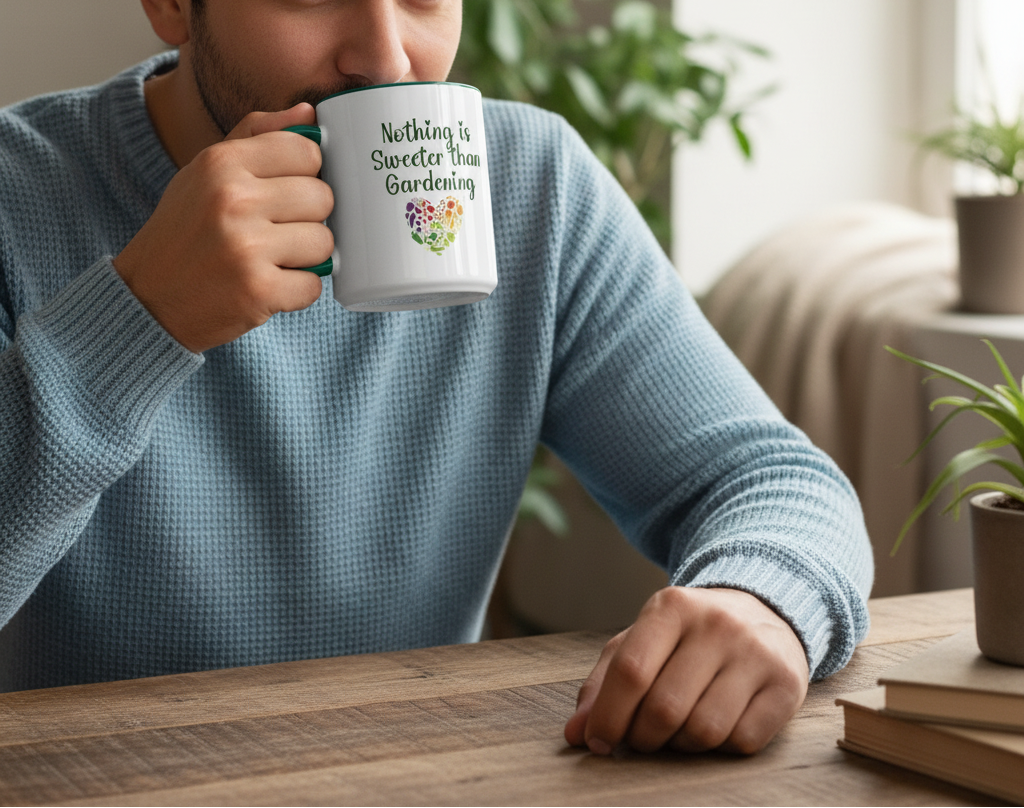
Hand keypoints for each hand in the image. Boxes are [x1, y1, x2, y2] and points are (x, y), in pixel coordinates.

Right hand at [113, 104, 332, 352]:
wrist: (147, 297)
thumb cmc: (185, 231)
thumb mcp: (206, 172)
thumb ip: (257, 136)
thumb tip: (308, 113)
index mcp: (222, 163)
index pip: (307, 152)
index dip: (306, 175)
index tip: (286, 192)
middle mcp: (233, 200)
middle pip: (323, 198)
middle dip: (309, 218)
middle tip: (277, 231)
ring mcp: (246, 247)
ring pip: (324, 243)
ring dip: (307, 257)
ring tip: (273, 258)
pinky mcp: (258, 291)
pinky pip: (314, 285)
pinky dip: (298, 290)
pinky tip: (270, 285)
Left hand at [564, 586, 808, 754]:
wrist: (764, 612)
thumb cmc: (689, 636)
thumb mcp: (642, 641)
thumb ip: (603, 683)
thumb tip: (575, 733)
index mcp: (672, 606)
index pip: (631, 672)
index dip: (607, 717)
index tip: (597, 742)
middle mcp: (717, 624)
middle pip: (664, 709)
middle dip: (643, 737)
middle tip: (642, 737)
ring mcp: (756, 653)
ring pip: (704, 731)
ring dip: (682, 745)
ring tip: (679, 729)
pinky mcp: (787, 684)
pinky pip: (743, 741)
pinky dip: (721, 747)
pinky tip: (718, 724)